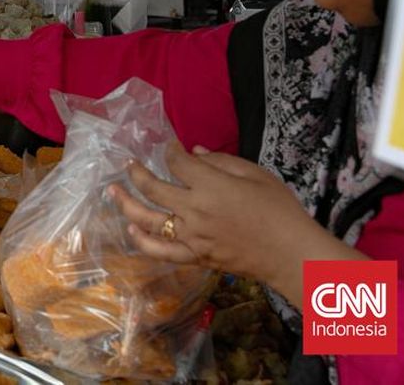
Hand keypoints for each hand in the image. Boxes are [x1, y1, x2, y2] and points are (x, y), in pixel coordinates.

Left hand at [107, 143, 319, 286]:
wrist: (291, 252)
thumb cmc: (279, 209)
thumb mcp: (255, 174)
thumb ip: (221, 160)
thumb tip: (193, 151)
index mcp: (211, 185)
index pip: (177, 163)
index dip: (169, 151)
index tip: (169, 145)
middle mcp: (195, 210)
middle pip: (153, 188)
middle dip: (136, 173)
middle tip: (128, 164)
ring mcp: (192, 236)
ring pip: (148, 219)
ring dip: (126, 204)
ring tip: (112, 192)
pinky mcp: (195, 256)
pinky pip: (161, 251)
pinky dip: (142, 241)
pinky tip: (130, 229)